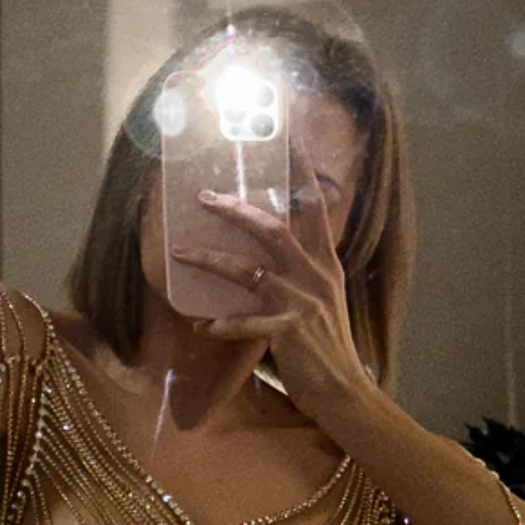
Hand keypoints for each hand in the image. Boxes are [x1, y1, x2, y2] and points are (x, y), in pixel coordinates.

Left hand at [168, 133, 370, 416]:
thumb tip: (271, 240)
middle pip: (274, 228)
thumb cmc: (326, 344)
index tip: (288, 133)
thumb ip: (302, 267)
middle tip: (203, 197)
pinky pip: (246, 322)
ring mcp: (303, 302)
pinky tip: (200, 324)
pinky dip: (221, 323)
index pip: (315, 204)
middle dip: (237, 209)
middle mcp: (316, 274)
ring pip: (250, 270)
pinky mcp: (289, 332)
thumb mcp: (322, 296)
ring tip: (180, 252)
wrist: (344, 390)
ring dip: (211, 258)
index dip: (301, 168)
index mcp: (325, 261)